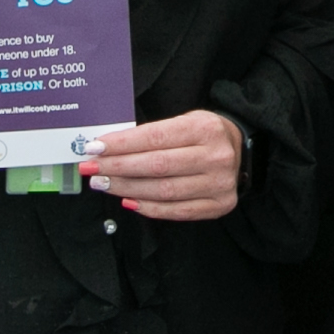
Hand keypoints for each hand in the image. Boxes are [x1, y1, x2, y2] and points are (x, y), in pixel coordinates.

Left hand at [85, 106, 243, 221]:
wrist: (242, 150)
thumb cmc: (204, 135)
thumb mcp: (184, 122)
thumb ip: (152, 134)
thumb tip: (109, 149)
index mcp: (204, 128)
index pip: (154, 137)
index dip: (121, 145)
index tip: (95, 148)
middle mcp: (215, 157)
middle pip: (156, 166)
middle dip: (117, 167)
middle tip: (92, 169)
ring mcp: (219, 184)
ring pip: (163, 191)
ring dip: (127, 189)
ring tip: (103, 184)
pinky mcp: (219, 205)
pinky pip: (176, 211)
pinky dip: (148, 207)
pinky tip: (128, 201)